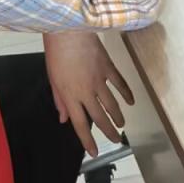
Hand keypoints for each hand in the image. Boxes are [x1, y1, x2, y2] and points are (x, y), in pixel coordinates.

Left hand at [43, 31, 133, 156]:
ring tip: (122, 123)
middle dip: (109, 132)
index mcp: (70, 96)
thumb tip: (63, 118)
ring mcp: (100, 79)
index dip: (88, 140)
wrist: (68, 31)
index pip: (80, 124)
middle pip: (101, 117)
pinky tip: (130, 101)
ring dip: (118, 116)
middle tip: (116, 139)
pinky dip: (127, 93)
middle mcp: (87, 91)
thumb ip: (59, 101)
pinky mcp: (108, 67)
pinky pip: (120, 84)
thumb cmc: (56, 53)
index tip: (95, 152)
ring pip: (112, 104)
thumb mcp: (52, 79)